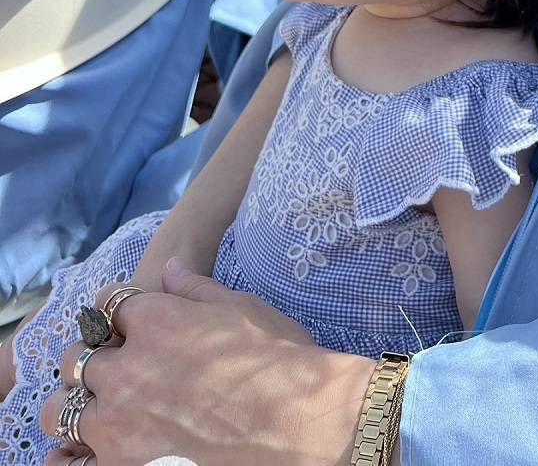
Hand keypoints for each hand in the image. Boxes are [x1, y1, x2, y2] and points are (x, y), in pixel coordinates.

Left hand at [42, 262, 369, 465]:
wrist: (300, 423)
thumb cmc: (280, 362)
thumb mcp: (244, 309)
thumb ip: (198, 290)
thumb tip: (172, 269)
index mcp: (156, 322)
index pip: (108, 304)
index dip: (115, 309)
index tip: (124, 318)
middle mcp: (127, 369)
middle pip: (76, 357)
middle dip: (90, 358)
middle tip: (114, 367)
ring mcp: (119, 423)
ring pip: (59, 410)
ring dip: (74, 404)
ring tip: (99, 410)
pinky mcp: (121, 465)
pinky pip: (71, 462)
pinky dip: (71, 455)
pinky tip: (84, 451)